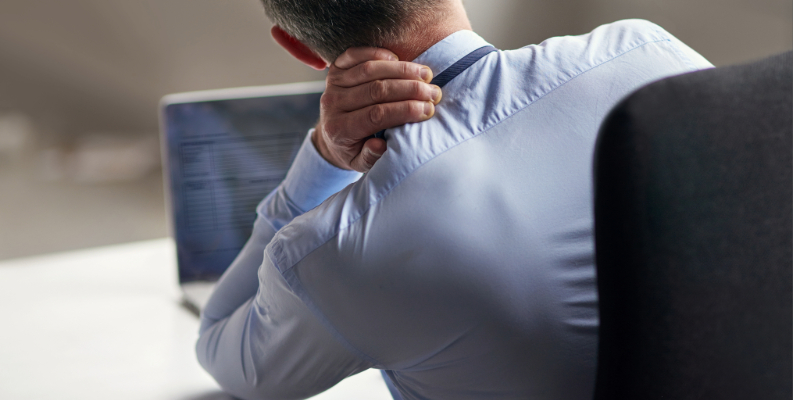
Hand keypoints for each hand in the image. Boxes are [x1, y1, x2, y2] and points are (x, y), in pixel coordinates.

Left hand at [313, 48, 442, 171]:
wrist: (329, 137)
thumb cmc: (352, 151)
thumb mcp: (360, 163)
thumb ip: (370, 158)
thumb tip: (381, 144)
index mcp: (340, 130)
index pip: (376, 115)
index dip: (405, 110)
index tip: (429, 109)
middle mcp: (333, 104)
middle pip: (376, 90)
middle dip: (410, 89)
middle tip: (434, 92)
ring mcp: (332, 84)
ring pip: (370, 70)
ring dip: (402, 69)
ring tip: (426, 74)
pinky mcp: (334, 69)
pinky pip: (355, 54)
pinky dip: (378, 53)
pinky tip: (398, 58)